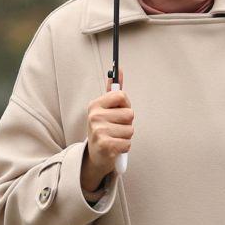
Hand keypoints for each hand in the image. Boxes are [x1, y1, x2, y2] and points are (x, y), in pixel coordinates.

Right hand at [82, 69, 132, 193]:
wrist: (96, 154)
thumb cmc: (105, 128)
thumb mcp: (107, 109)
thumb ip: (114, 90)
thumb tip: (119, 70)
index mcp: (95, 105)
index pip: (122, 96)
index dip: (125, 105)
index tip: (118, 111)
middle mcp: (94, 116)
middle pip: (129, 114)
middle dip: (127, 123)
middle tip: (116, 128)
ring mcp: (98, 131)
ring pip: (130, 130)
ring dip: (126, 136)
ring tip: (115, 137)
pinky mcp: (105, 146)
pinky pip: (128, 143)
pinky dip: (125, 147)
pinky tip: (115, 147)